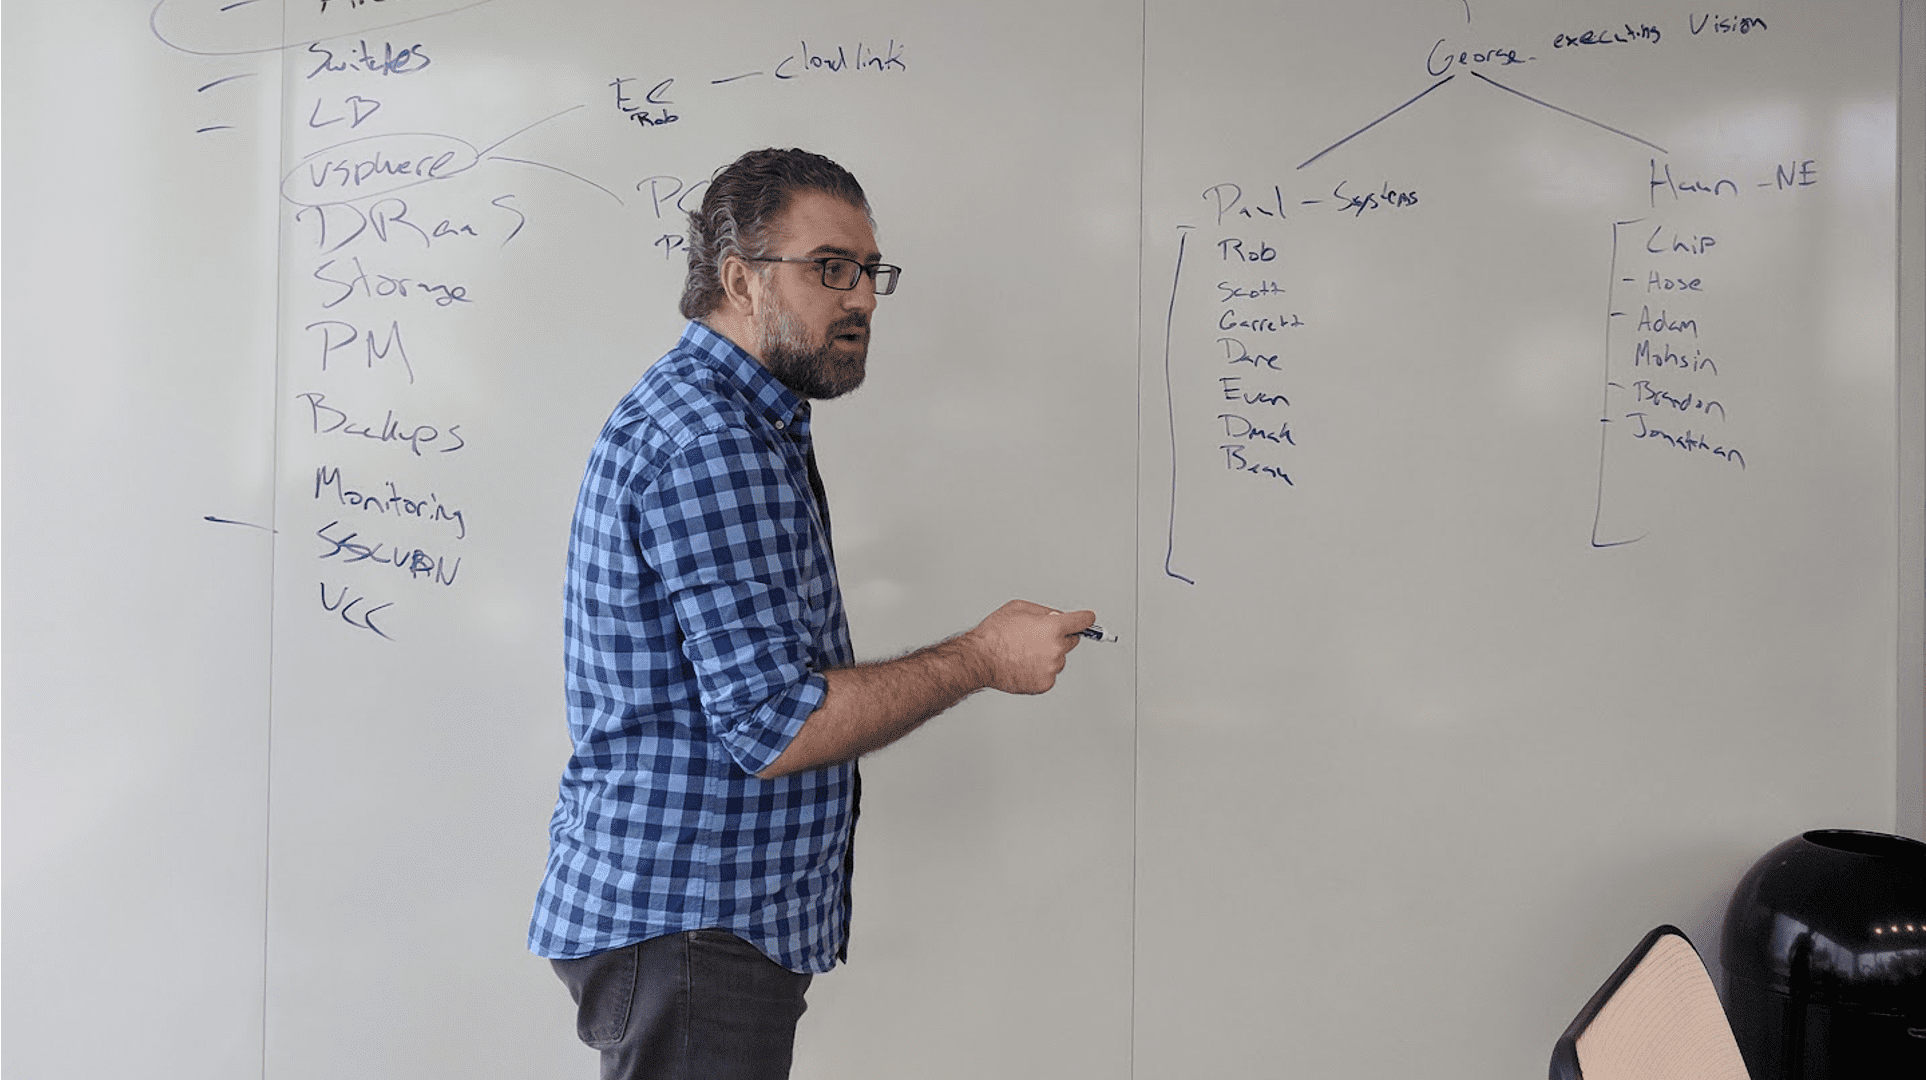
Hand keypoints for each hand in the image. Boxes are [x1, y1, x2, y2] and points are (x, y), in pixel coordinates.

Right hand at [962, 600, 1095, 694]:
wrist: (980, 659)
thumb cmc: (995, 633)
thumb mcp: (1019, 608)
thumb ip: (1044, 611)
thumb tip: (1057, 616)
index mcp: (1054, 628)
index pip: (1082, 621)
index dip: (1085, 619)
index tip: (1088, 619)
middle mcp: (1057, 649)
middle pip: (1072, 641)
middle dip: (1060, 637)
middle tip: (1038, 637)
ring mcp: (1052, 668)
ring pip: (1058, 659)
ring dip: (1048, 655)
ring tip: (1023, 652)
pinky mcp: (1045, 684)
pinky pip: (1049, 674)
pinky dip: (1040, 670)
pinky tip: (1023, 664)